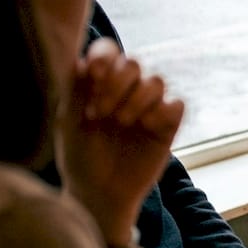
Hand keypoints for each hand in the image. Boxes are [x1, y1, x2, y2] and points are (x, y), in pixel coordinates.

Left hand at [56, 38, 183, 246]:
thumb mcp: (69, 125)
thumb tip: (77, 58)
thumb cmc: (80, 160)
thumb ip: (75, 92)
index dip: (106, 56)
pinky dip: (163, 111)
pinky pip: (177, 105)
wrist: (100, 195)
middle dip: (118, 83)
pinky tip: (146, 127)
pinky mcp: (167, 127)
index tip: (95, 75)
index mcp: (99, 85)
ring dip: (138, 98)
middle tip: (100, 112)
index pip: (109, 52)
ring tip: (122, 122)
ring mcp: (148, 109)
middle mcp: (126, 92)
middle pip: (135, 63)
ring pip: (157, 82)